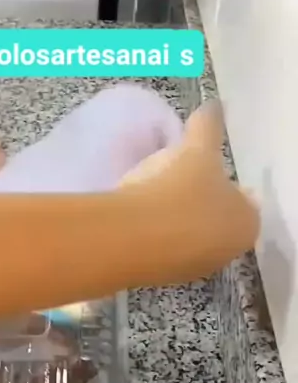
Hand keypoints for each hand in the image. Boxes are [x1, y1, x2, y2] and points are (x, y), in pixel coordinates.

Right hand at [120, 101, 259, 282]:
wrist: (136, 236)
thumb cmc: (180, 191)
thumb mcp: (197, 150)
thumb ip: (208, 126)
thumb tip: (215, 104)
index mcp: (246, 223)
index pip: (244, 203)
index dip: (226, 184)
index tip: (204, 171)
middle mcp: (226, 253)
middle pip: (217, 223)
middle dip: (200, 205)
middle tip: (178, 182)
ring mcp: (193, 270)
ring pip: (189, 239)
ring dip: (176, 221)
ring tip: (153, 197)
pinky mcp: (161, 278)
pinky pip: (162, 250)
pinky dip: (154, 235)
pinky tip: (137, 217)